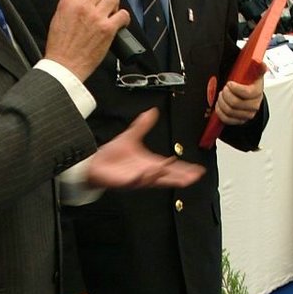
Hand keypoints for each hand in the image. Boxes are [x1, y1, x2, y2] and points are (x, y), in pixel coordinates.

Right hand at [44, 0, 128, 79]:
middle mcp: (82, 7)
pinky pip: (123, 15)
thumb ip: (69, 4)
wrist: (65, 66)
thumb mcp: (57, 19)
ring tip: (109, 13)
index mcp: (67, 3)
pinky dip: (123, 18)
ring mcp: (96, 18)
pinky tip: (119, 23)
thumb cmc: (60, 47)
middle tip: (101, 2)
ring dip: (112, 4)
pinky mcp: (108, 29)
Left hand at [85, 108, 204, 189]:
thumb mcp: (131, 135)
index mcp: (150, 163)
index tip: (198, 171)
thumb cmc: (113, 154)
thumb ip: (143, 125)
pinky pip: (136, 181)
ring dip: (162, 174)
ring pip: (153, 179)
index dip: (185, 169)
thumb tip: (152, 111)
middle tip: (193, 177)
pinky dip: (144, 177)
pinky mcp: (124, 181)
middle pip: (167, 177)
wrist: (95, 162)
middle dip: (180, 177)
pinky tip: (151, 172)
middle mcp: (146, 173)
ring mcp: (136, 178)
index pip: (171, 167)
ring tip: (171, 166)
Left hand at [215, 69, 264, 125]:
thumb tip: (261, 64)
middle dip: (225, 94)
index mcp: (258, 91)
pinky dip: (220, 111)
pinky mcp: (240, 121)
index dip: (235, 88)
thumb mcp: (254, 73)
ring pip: (229, 111)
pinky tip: (220, 104)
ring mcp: (247, 114)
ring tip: (222, 95)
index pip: (247, 93)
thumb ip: (258, 67)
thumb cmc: (248, 83)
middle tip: (224, 89)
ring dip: (222, 102)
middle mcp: (254, 104)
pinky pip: (227, 119)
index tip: (229, 83)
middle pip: (235, 103)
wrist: (248, 95)